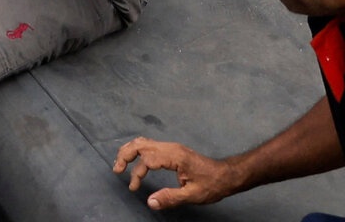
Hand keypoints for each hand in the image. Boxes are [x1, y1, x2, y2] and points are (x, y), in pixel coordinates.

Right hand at [113, 138, 237, 209]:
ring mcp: (171, 147)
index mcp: (174, 156)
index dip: (137, 173)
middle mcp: (170, 148)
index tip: (134, 188)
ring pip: (143, 142)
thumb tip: (150, 202)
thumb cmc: (212, 184)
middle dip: (125, 155)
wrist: (227, 175)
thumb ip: (170, 198)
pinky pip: (150, 145)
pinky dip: (138, 150)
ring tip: (120, 164)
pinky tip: (135, 159)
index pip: (147, 160)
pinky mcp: (172, 150)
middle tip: (117, 170)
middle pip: (140, 144)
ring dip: (129, 151)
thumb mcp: (192, 195)